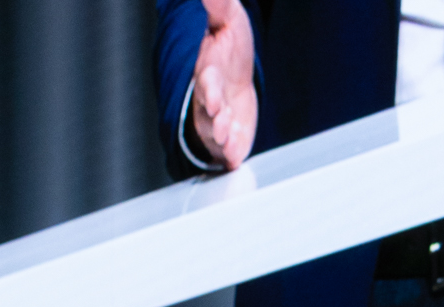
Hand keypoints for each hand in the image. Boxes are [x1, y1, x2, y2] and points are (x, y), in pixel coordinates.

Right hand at [191, 0, 257, 169]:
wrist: (239, 80)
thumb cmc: (230, 51)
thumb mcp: (228, 20)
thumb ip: (218, 5)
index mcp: (206, 73)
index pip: (205, 83)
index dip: (208, 89)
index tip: (212, 93)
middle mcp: (207, 101)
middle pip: (206, 114)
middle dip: (212, 118)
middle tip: (219, 118)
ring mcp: (217, 123)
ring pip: (214, 136)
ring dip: (221, 138)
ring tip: (228, 136)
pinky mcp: (229, 141)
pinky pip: (226, 153)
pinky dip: (230, 155)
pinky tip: (235, 155)